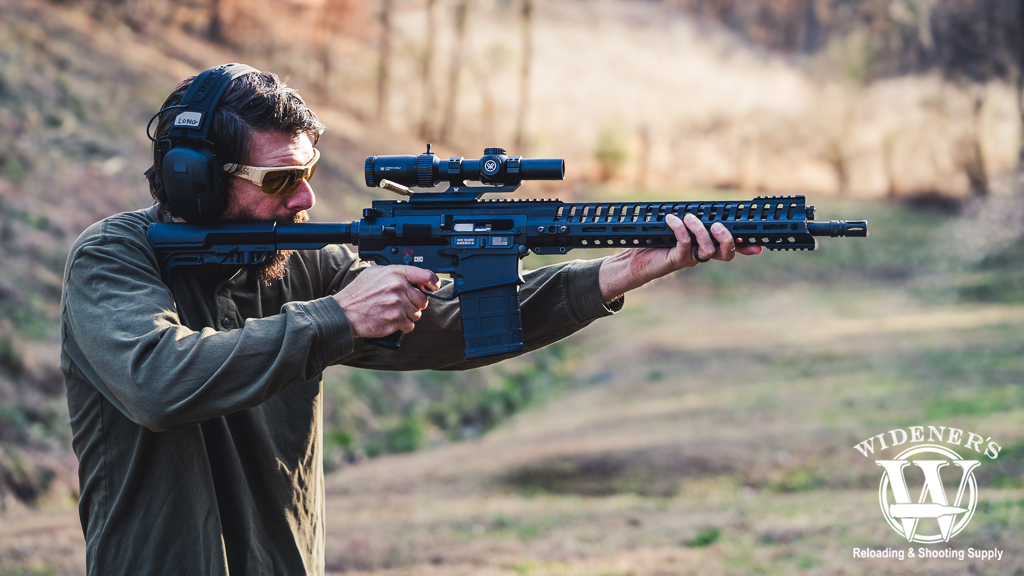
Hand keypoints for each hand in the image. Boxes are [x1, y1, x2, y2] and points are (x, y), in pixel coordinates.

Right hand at [332, 266, 439, 337]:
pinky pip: (409, 325)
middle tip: (403, 305)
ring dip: (408, 316)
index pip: (425, 275)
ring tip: (394, 313)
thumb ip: (395, 274)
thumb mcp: (375, 273)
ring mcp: (397, 304)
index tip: (434, 286)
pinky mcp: (396, 319)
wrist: (345, 313)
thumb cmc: (358, 294)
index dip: (433, 282)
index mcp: (395, 273)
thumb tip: (413, 279)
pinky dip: (403, 326)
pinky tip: (391, 321)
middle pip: (423, 299)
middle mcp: (398, 287)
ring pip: (417, 313)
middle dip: (415, 304)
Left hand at [598, 213, 761, 301]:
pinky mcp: (675, 260)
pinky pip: (684, 245)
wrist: (633, 261)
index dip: (745, 246)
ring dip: (700, 231)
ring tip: (689, 217)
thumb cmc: (654, 241)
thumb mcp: (674, 228)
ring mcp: (689, 259)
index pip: (730, 248)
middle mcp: (700, 255)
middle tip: (717, 225)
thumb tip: (695, 205)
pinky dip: (680, 230)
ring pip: (707, 250)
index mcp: (705, 246)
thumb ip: (688, 220)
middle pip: (726, 253)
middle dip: (727, 239)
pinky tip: (672, 219)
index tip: (758, 244)